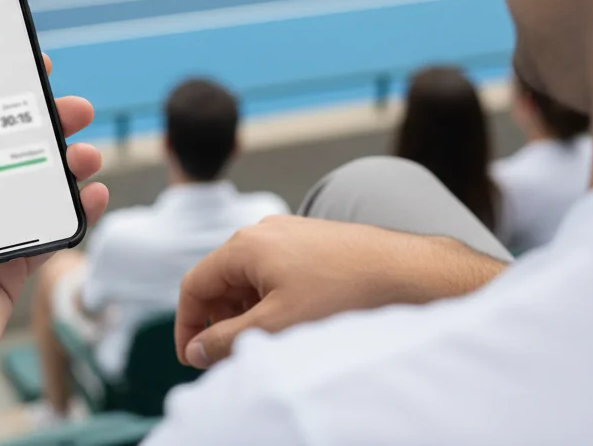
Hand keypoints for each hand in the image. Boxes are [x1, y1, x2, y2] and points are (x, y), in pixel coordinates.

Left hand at [0, 57, 108, 399]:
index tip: (18, 67)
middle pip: (6, 146)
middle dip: (42, 122)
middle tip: (72, 107)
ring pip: (35, 182)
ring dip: (67, 162)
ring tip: (87, 153)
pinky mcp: (11, 262)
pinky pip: (51, 228)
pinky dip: (78, 209)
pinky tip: (94, 193)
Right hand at [176, 216, 506, 368]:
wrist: (405, 271)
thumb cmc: (341, 294)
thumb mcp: (275, 326)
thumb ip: (226, 341)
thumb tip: (195, 351)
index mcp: (244, 246)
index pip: (194, 286)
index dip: (187, 327)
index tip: (193, 360)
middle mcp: (262, 232)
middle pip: (220, 281)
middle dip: (220, 322)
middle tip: (232, 358)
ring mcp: (290, 234)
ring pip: (250, 279)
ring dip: (248, 314)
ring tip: (268, 343)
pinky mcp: (313, 242)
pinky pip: (276, 273)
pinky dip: (273, 301)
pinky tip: (296, 323)